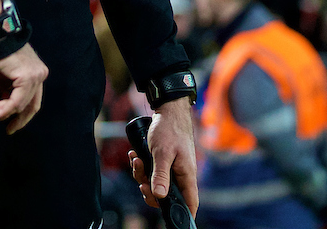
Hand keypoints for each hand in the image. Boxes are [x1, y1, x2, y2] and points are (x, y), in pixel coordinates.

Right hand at [0, 43, 47, 133]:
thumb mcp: (1, 76)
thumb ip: (5, 91)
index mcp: (36, 73)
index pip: (32, 100)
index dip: (20, 115)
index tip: (7, 124)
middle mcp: (40, 75)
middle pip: (30, 106)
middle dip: (15, 119)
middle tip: (2, 126)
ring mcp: (36, 76)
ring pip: (21, 105)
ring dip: (1, 112)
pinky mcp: (28, 78)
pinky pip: (16, 102)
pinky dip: (4, 110)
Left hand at [128, 97, 197, 215]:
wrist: (167, 110)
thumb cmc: (169, 129)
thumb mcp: (162, 153)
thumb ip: (161, 175)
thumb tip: (159, 196)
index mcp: (187, 176)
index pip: (190, 203)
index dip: (183, 214)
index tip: (169, 217)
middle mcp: (181, 175)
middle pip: (166, 196)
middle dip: (149, 190)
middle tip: (140, 181)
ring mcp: (172, 168)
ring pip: (156, 183)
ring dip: (142, 175)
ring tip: (136, 160)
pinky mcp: (164, 162)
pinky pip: (152, 171)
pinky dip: (142, 166)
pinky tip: (135, 156)